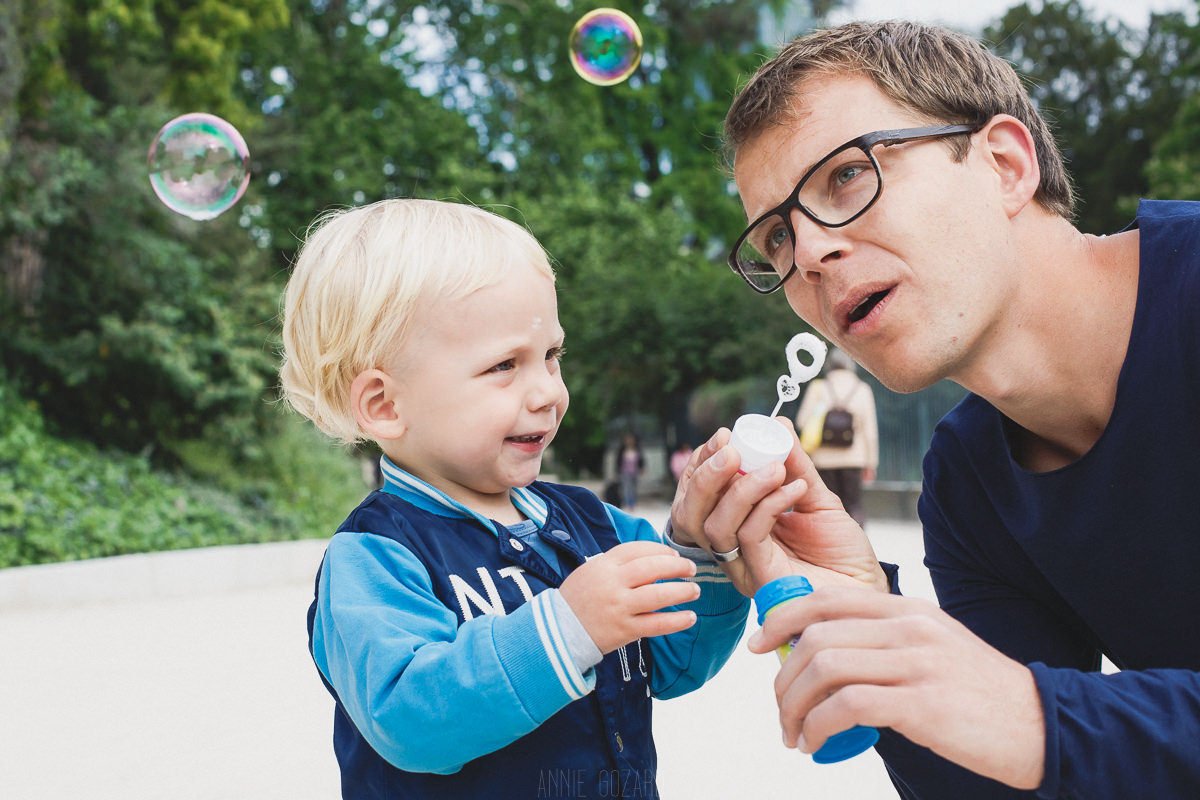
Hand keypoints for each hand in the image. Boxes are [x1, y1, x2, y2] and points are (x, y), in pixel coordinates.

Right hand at [559, 541, 700, 653]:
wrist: (558, 630)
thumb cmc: (579, 597)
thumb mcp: (592, 570)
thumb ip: (618, 562)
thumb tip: (654, 556)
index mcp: (604, 565)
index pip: (638, 550)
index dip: (660, 550)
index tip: (674, 555)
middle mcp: (613, 584)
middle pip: (652, 569)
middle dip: (677, 567)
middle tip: (691, 569)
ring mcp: (619, 607)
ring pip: (658, 595)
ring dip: (682, 591)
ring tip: (695, 590)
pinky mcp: (624, 630)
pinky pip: (656, 624)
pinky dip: (676, 621)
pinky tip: (690, 618)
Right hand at [670, 422, 886, 594]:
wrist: (869, 588)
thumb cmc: (844, 551)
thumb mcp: (816, 497)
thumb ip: (796, 465)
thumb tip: (780, 426)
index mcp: (742, 527)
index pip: (708, 495)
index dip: (707, 465)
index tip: (726, 435)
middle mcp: (737, 548)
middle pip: (699, 511)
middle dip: (711, 475)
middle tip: (736, 446)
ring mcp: (746, 565)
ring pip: (719, 524)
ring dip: (743, 488)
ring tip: (777, 468)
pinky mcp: (761, 577)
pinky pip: (750, 535)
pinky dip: (769, 505)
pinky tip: (796, 489)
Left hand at [750, 586, 1044, 789]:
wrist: (1042, 726)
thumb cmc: (978, 695)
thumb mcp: (932, 649)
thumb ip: (885, 644)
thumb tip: (822, 658)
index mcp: (908, 610)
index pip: (827, 598)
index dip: (781, 618)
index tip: (758, 644)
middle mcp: (909, 627)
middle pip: (816, 636)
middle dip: (783, 677)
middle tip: (780, 711)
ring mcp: (917, 663)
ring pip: (824, 667)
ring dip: (795, 706)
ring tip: (795, 735)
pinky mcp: (923, 704)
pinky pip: (847, 706)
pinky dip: (819, 727)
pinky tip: (817, 745)